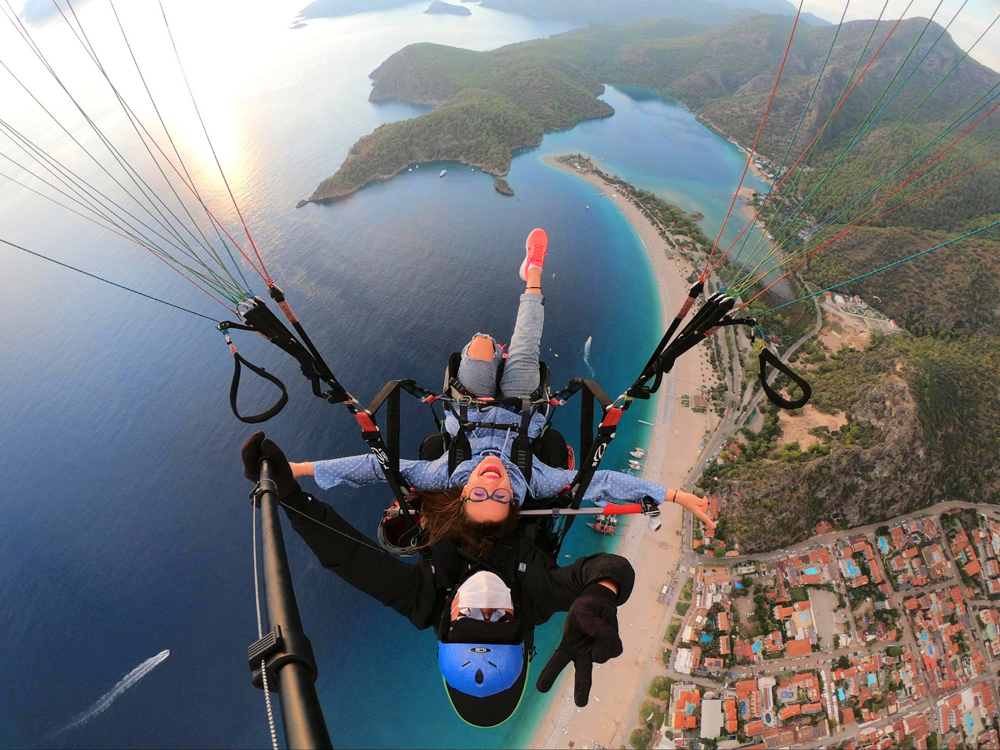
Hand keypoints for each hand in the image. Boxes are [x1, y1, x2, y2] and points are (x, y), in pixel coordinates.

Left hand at [240, 431, 296, 498]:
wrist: (283, 488)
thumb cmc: (283, 479)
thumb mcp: (283, 465)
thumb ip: (274, 453)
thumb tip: (265, 441)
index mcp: (251, 471)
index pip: (246, 453)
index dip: (252, 441)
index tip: (262, 434)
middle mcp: (248, 469)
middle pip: (247, 450)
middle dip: (255, 440)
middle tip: (263, 434)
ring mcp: (250, 467)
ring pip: (250, 450)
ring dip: (258, 444)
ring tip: (269, 447)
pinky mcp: (253, 464)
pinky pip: (254, 452)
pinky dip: (260, 447)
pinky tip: (267, 449)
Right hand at [536, 583, 622, 706]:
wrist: (600, 605)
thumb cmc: (585, 611)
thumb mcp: (581, 610)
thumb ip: (587, 621)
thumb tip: (599, 633)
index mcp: (569, 646)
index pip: (558, 662)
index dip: (550, 674)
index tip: (541, 688)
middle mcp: (583, 655)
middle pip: (582, 673)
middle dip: (582, 687)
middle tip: (580, 704)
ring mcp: (598, 654)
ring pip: (602, 654)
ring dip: (603, 637)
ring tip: (600, 625)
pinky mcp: (613, 651)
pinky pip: (615, 647)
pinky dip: (612, 636)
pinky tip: (608, 629)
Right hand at [672, 490, 715, 529]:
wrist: (679, 497)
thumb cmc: (687, 499)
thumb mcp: (697, 500)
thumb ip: (703, 502)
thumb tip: (706, 503)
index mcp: (698, 512)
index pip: (706, 518)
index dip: (710, 523)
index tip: (714, 527)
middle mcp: (696, 512)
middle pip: (704, 515)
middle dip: (708, 517)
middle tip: (713, 522)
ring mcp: (694, 509)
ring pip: (703, 509)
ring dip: (705, 504)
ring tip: (704, 498)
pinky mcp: (693, 506)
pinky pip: (700, 506)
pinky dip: (702, 503)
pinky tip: (703, 498)